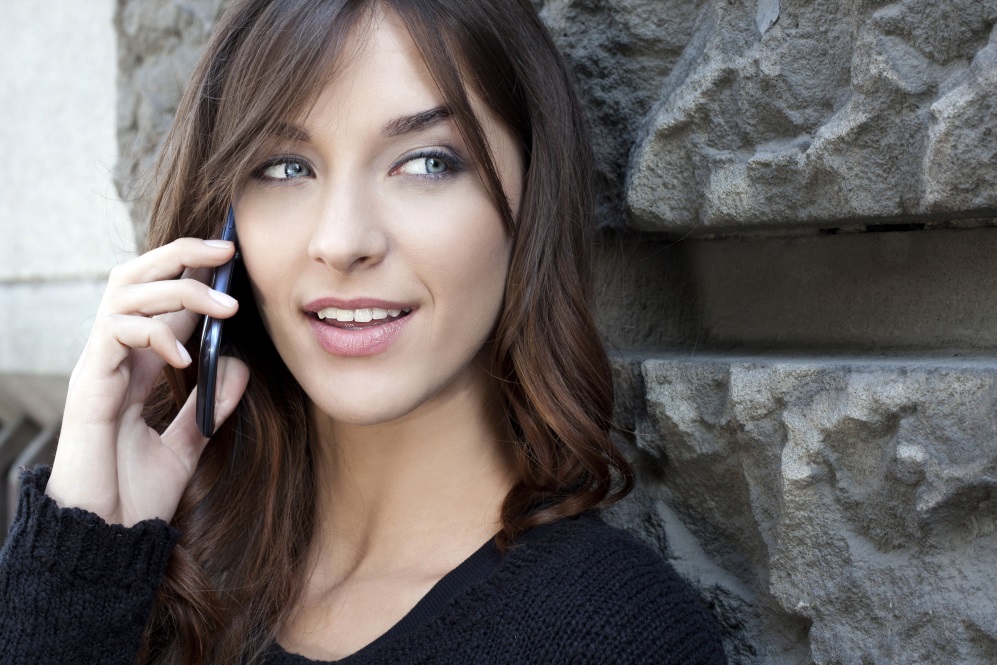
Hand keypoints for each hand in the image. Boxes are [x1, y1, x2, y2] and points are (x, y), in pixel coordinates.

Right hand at [45, 238, 249, 526]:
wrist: (104, 540)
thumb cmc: (135, 496)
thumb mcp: (187, 446)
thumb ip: (209, 405)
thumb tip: (240, 366)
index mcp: (137, 367)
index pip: (161, 299)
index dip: (193, 272)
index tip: (234, 259)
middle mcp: (115, 358)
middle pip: (136, 278)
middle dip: (181, 254)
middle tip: (227, 249)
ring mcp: (98, 368)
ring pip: (125, 293)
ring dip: (179, 289)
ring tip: (225, 307)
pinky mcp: (87, 385)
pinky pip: (114, 333)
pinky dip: (152, 334)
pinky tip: (183, 357)